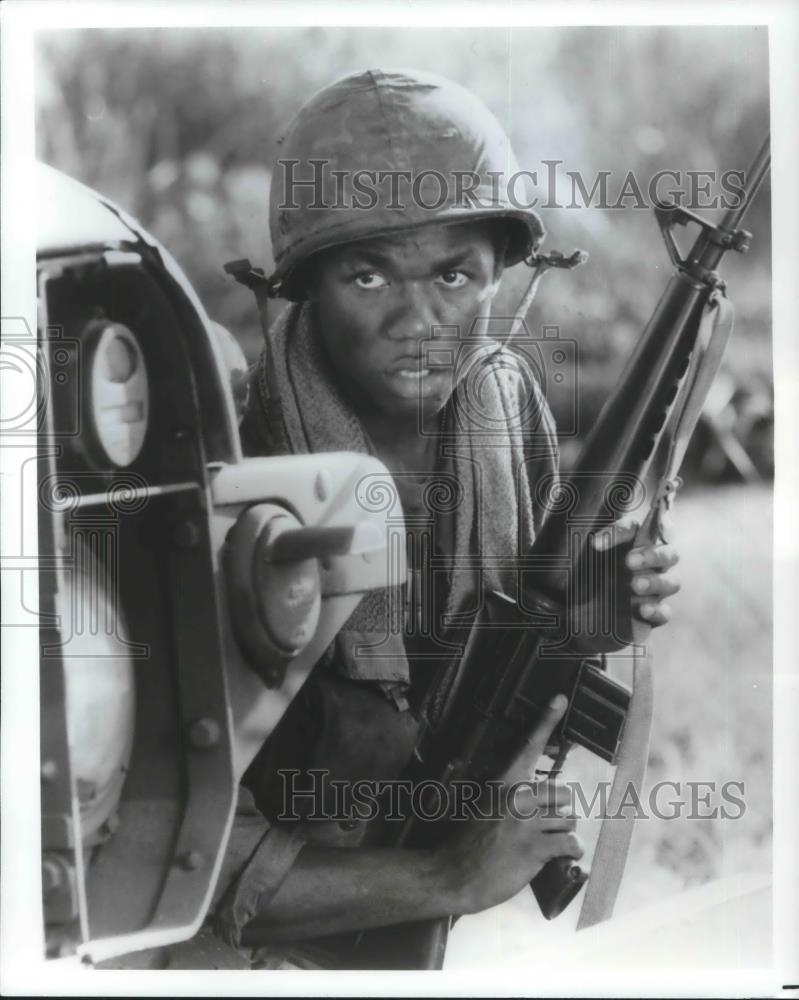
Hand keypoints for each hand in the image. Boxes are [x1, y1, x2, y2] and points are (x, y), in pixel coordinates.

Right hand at [441, 695, 582, 915]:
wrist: (453, 873)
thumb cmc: (466, 842)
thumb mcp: (483, 805)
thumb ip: (509, 795)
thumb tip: (538, 794)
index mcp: (504, 782)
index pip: (529, 745)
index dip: (546, 720)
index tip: (560, 699)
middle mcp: (518, 796)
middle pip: (564, 792)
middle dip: (558, 812)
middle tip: (541, 827)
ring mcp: (527, 822)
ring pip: (569, 819)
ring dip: (561, 833)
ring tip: (541, 843)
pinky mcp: (536, 847)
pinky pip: (571, 844)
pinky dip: (568, 852)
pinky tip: (554, 857)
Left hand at [593, 513, 680, 627]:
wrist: (586, 619)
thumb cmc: (590, 584)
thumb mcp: (587, 565)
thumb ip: (596, 550)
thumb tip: (595, 543)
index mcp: (634, 546)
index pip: (633, 529)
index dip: (620, 532)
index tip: (597, 543)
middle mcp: (650, 566)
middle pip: (668, 553)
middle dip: (651, 556)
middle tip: (629, 562)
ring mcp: (655, 591)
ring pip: (672, 582)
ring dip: (654, 582)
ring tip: (634, 585)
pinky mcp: (654, 615)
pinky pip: (665, 612)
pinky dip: (656, 611)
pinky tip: (642, 610)